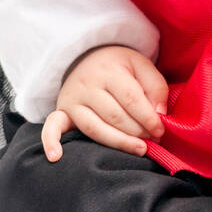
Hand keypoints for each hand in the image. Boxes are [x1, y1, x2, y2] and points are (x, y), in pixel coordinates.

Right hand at [41, 45, 168, 161]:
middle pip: (114, 116)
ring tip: (139, 149)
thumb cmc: (119, 65)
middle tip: (154, 140)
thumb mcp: (141, 65)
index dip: (148, 118)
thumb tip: (159, 115)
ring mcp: (72, 99)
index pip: (131, 99)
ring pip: (94, 128)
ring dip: (118, 142)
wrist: (87, 55)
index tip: (161, 130)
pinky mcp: (61, 111)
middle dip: (137, 131)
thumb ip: (155, 87)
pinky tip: (55, 157)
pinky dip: (50, 142)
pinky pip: (52, 126)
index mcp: (109, 70)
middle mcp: (87, 85)